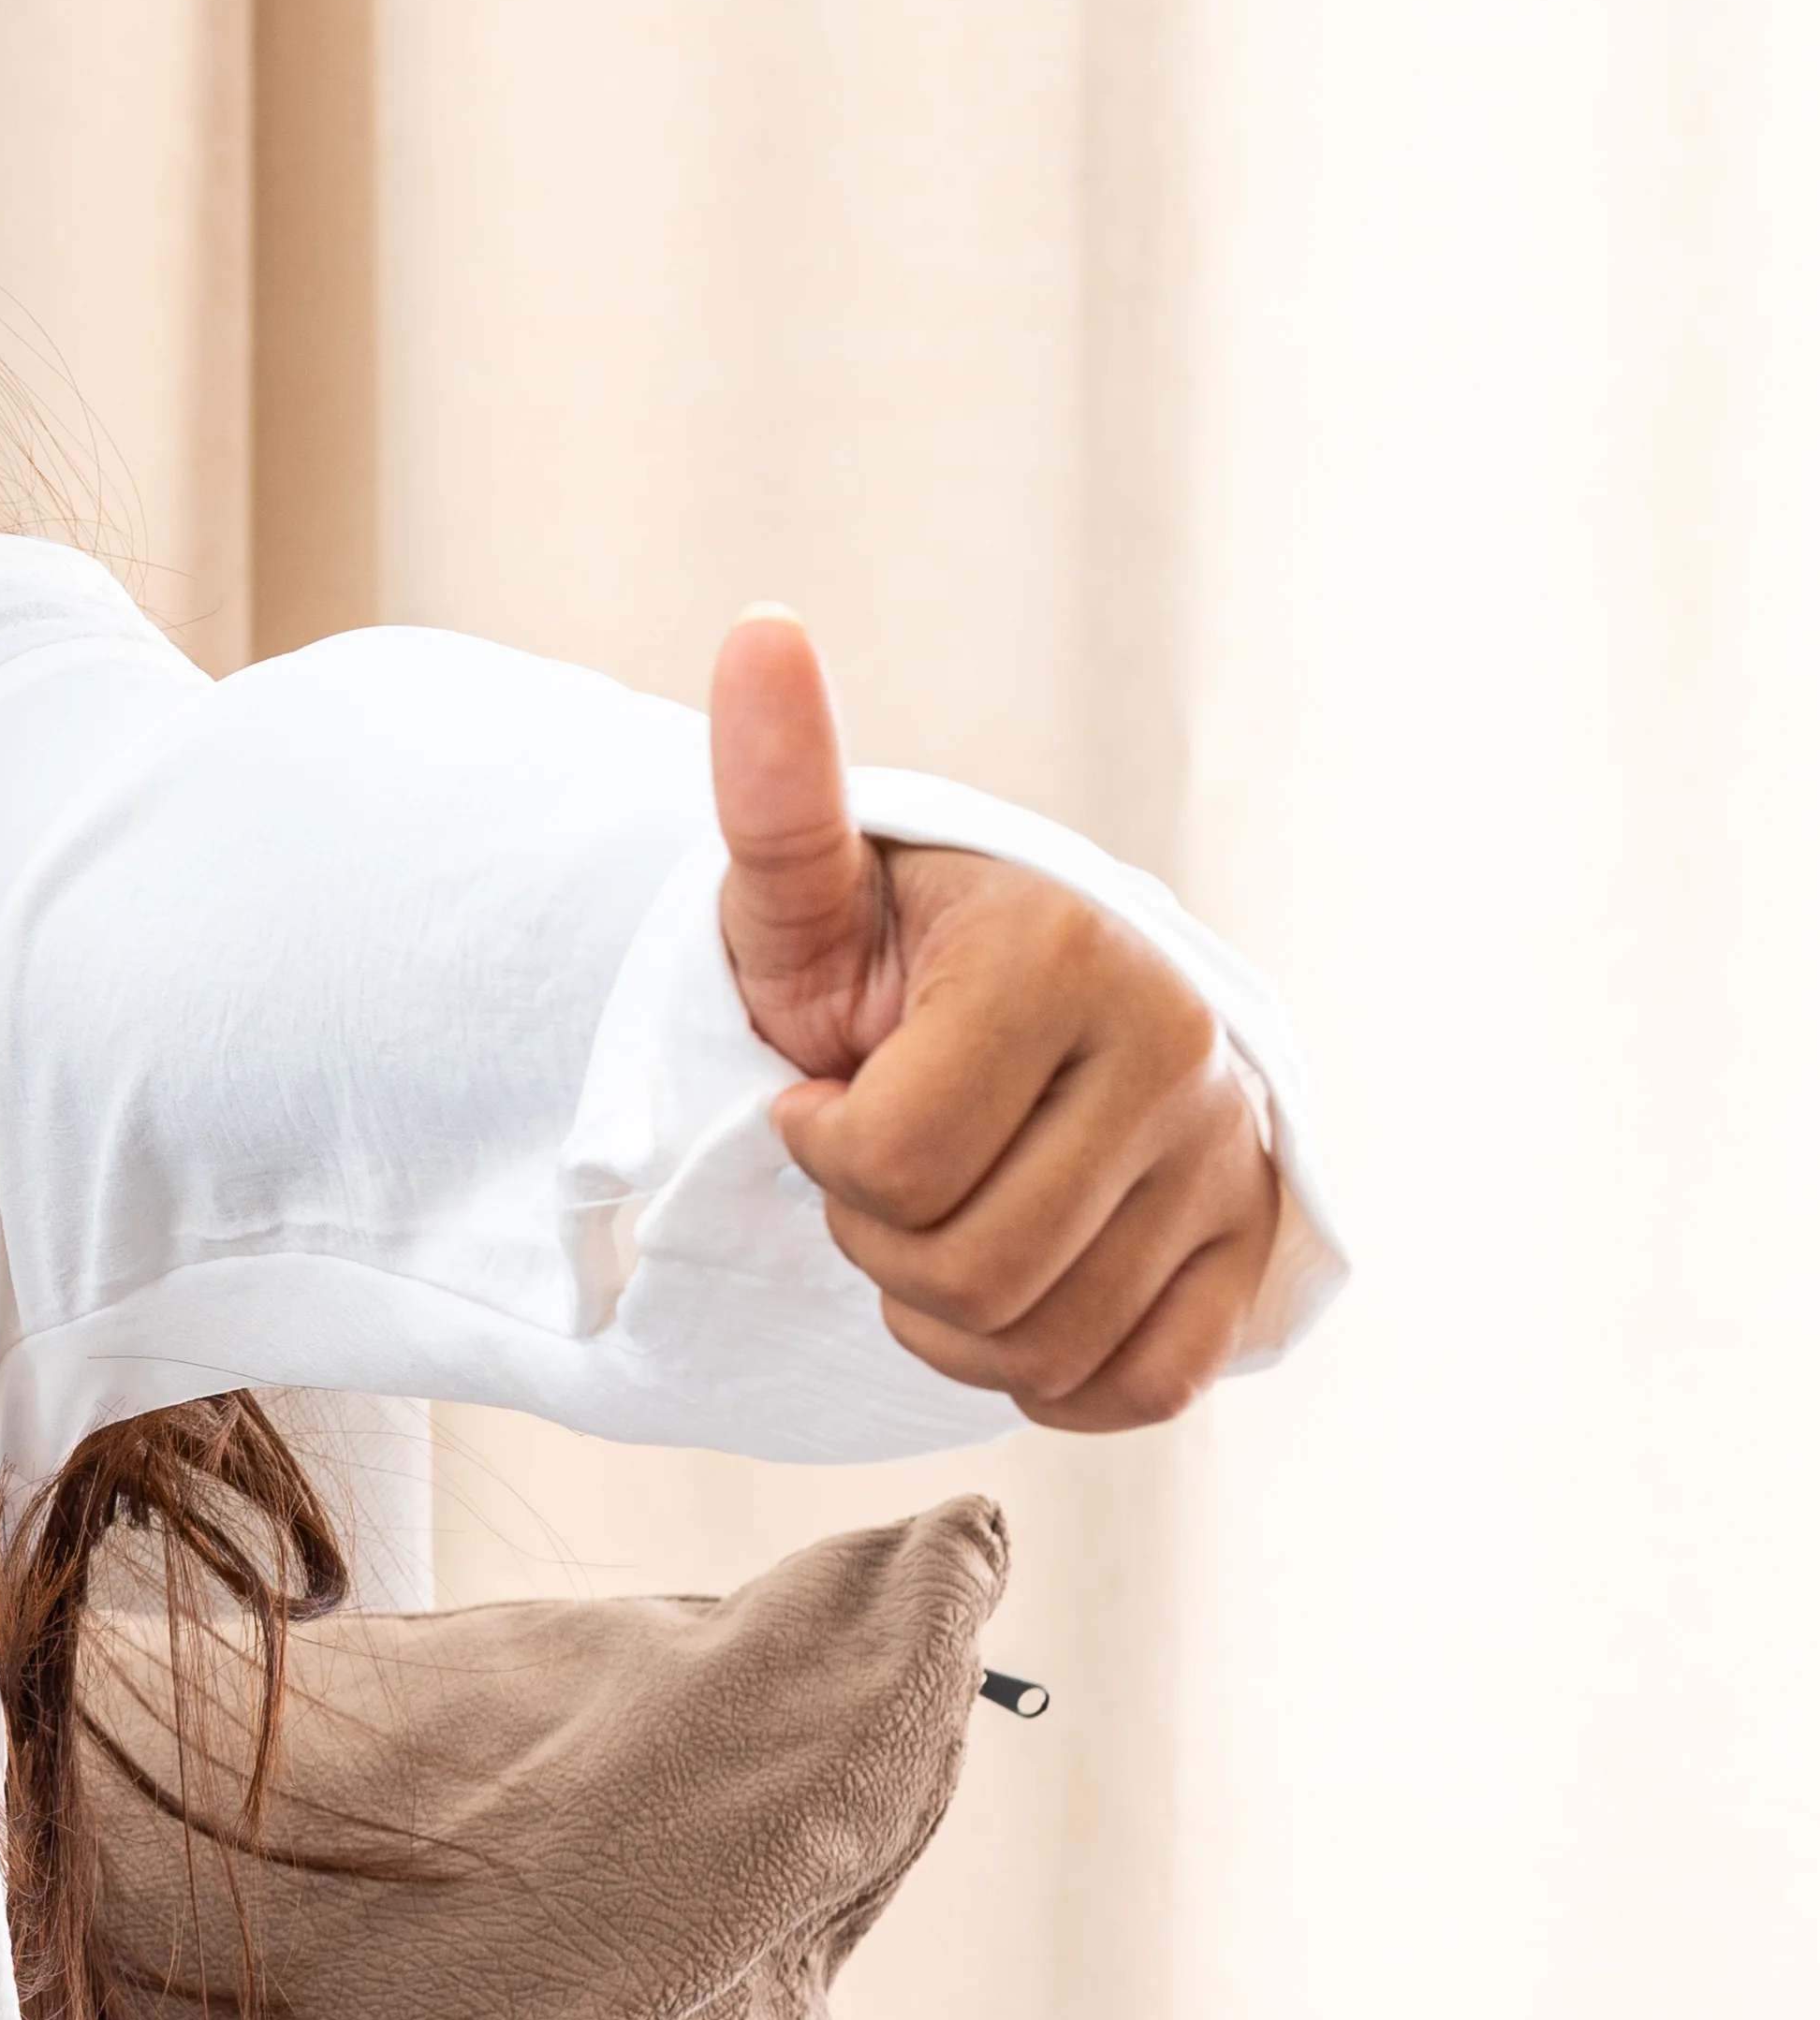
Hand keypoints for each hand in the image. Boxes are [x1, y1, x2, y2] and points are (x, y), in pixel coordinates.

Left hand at [707, 606, 1283, 1431]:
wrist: (1025, 1003)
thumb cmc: (888, 955)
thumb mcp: (810, 890)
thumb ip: (772, 789)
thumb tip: (757, 633)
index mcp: (1065, 958)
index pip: (879, 1164)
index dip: (817, 1154)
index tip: (826, 1093)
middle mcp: (1182, 1051)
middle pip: (962, 1269)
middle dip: (876, 1242)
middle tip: (882, 1170)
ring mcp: (1234, 1155)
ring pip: (1040, 1341)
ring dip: (946, 1317)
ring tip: (941, 1219)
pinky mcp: (1262, 1245)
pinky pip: (1143, 1386)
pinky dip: (1053, 1371)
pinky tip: (1018, 1291)